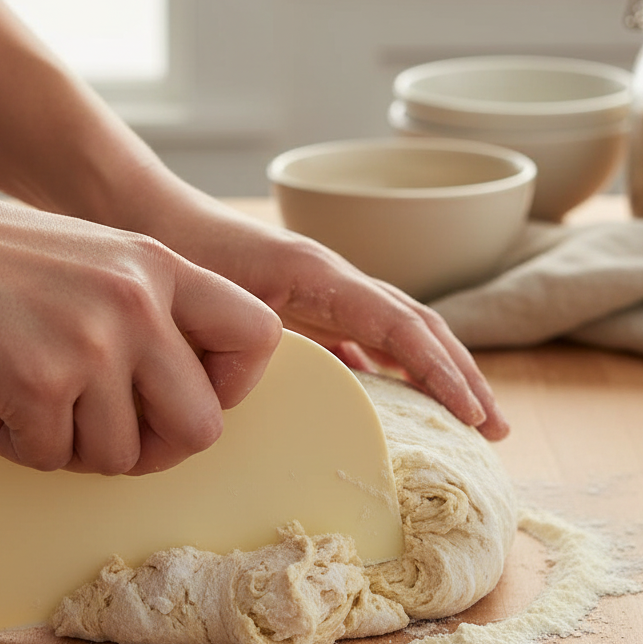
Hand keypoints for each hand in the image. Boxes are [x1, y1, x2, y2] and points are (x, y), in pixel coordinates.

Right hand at [0, 194, 281, 474]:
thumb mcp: (99, 261)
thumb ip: (153, 315)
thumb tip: (188, 396)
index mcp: (162, 269)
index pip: (260, 335)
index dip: (235, 385)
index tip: (190, 395)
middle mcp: (138, 304)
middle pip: (203, 427)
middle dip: (155, 447)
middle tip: (106, 431)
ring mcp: (92, 344)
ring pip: (123, 456)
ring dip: (74, 447)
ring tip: (33, 401)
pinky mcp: (38, 382)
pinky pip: (54, 458)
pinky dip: (21, 446)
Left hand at [133, 193, 509, 440]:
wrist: (147, 216)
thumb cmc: (182, 255)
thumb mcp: (223, 303)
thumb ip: (266, 344)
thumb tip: (309, 398)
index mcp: (323, 277)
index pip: (404, 328)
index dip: (442, 373)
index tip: (473, 415)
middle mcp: (336, 280)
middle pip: (420, 328)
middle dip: (462, 377)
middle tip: (495, 427)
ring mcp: (326, 291)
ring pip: (400, 332)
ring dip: (437, 373)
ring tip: (466, 416)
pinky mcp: (308, 303)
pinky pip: (365, 337)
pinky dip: (391, 367)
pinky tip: (394, 398)